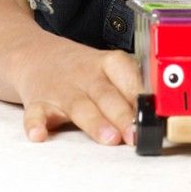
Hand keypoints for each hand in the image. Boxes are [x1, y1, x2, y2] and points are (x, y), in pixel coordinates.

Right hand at [11, 35, 141, 145]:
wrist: (31, 53)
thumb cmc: (80, 69)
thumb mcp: (106, 69)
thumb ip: (128, 91)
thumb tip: (159, 119)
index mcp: (107, 64)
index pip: (126, 73)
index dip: (139, 92)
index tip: (153, 112)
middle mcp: (85, 75)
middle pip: (106, 94)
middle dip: (122, 115)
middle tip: (136, 134)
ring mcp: (60, 88)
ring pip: (78, 106)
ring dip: (94, 122)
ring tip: (108, 138)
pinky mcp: (37, 101)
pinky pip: (35, 113)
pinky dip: (36, 124)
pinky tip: (39, 135)